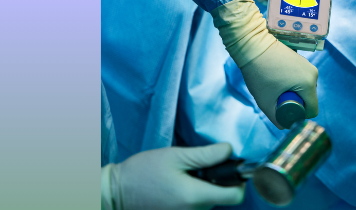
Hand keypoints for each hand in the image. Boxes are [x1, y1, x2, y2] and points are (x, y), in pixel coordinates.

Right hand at [102, 143, 243, 209]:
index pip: (236, 196)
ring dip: (205, 186)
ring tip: (185, 173)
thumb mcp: (175, 156)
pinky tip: (178, 184)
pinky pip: (196, 206)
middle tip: (200, 165)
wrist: (117, 193)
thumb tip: (230, 151)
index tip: (230, 167)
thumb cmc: (144, 172)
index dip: (239, 180)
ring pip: (209, 201)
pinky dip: (194, 194)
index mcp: (196, 196)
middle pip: (223, 198)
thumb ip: (205, 155)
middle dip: (218, 180)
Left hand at [211, 0, 318, 128]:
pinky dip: (290, 83)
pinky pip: (300, 79)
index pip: (311, 110)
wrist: (252, 44)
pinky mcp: (301, 60)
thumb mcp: (265, 100)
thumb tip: (284, 126)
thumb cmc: (258, 72)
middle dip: (294, 103)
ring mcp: (308, 65)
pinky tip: (275, 77)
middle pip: (307, 99)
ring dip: (291, 92)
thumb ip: (276, 118)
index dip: (298, 115)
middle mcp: (313, 73)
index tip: (282, 110)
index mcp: (309, 84)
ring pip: (303, 89)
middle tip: (275, 97)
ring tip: (274, 86)